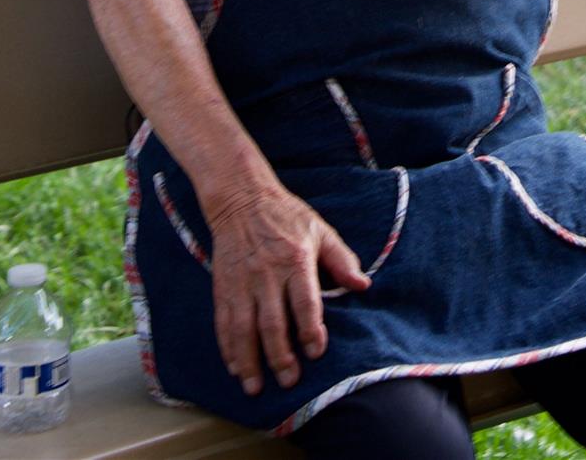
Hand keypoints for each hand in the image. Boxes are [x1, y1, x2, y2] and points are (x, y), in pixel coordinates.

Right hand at [205, 177, 368, 395]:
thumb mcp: (320, 230)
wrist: (241, 198)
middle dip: (280, 356)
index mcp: (295, 260)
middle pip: (272, 323)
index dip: (310, 329)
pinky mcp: (223, 286)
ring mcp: (241, 283)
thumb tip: (363, 286)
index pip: (304, 302)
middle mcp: (267, 274)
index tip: (316, 351)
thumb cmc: (286, 216)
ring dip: (249, 360)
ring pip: (243, 329)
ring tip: (256, 387)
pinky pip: (223, 322)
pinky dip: (227, 347)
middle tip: (289, 381)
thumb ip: (342, 260)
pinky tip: (234, 367)